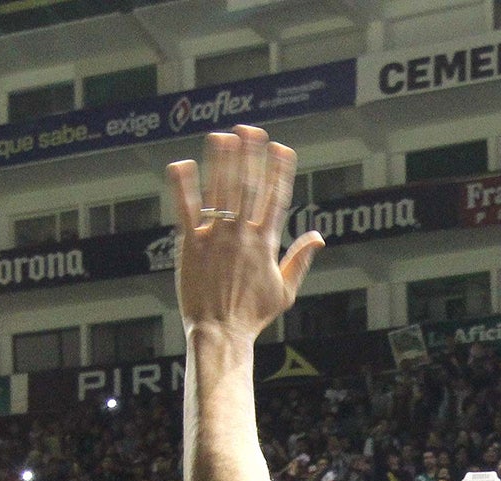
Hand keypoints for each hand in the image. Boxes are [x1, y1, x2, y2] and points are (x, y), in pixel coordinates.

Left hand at [169, 126, 321, 342]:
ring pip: (219, 190)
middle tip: (250, 128)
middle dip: (250, 155)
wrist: (221, 332)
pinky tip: (181, 163)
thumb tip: (318, 236)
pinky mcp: (191, 244)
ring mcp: (216, 237)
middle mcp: (242, 234)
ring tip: (222, 135)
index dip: (280, 170)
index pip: (276, 198)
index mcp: (266, 243)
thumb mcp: (285, 291)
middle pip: (248, 186)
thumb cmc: (253, 315)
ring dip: (221, 160)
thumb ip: (300, 260)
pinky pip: (186, 209)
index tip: (282, 147)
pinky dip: (183, 186)